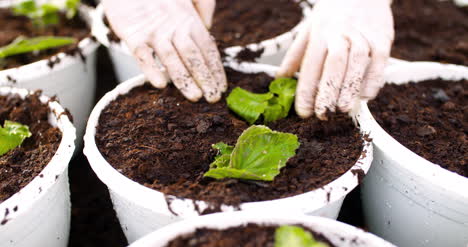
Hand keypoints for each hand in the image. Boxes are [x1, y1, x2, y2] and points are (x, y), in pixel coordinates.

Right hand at [103, 0, 226, 102]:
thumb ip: (203, 6)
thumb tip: (209, 27)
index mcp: (189, 19)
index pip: (207, 48)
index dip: (215, 69)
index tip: (221, 87)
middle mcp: (174, 27)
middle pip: (193, 56)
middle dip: (205, 78)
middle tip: (213, 97)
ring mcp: (154, 31)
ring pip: (172, 59)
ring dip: (184, 80)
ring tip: (195, 97)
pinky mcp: (133, 33)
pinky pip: (143, 54)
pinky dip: (151, 69)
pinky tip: (160, 84)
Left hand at [277, 0, 393, 119]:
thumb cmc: (332, 13)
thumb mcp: (309, 28)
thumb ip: (295, 55)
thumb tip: (280, 78)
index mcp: (320, 32)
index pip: (311, 65)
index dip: (307, 90)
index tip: (304, 112)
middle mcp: (341, 33)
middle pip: (334, 64)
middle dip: (328, 91)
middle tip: (323, 113)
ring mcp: (363, 34)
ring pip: (357, 62)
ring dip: (350, 87)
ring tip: (343, 109)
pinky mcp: (382, 37)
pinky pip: (380, 60)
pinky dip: (374, 79)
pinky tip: (366, 96)